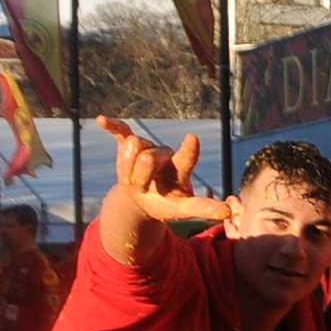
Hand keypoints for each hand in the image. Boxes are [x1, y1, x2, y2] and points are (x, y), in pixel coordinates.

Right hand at [101, 119, 228, 225]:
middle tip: (144, 188)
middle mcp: (165, 154)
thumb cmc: (167, 204)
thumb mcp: (182, 210)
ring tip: (134, 181)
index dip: (188, 150)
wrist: (144, 198)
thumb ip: (201, 207)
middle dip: (141, 177)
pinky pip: (121, 131)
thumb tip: (229, 210)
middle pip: (148, 157)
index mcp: (180, 169)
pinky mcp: (129, 143)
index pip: (185, 159)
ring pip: (133, 146)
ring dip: (126, 168)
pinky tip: (101, 120)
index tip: (192, 139)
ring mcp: (147, 148)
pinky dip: (112, 125)